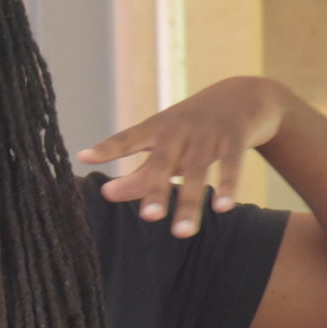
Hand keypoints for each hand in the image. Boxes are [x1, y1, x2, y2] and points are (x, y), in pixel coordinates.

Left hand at [75, 76, 291, 237]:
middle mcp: (179, 127)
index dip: (106, 148)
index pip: (127, 138)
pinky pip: (232, 162)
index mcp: (156, 127)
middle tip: (148, 218)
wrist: (244, 95)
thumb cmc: (195, 128)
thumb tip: (105, 193)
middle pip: (164, 160)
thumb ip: (139, 173)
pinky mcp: (236, 134)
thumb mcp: (166, 146)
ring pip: (198, 167)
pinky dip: (228, 184)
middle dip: (155, 188)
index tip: (82, 156)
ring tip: (183, 233)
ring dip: (190, 200)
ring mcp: (208, 129)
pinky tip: (223, 208)